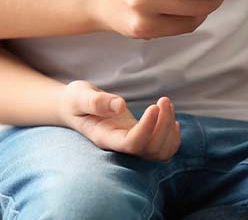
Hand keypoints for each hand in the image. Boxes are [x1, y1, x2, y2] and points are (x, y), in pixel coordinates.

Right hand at [59, 81, 180, 160]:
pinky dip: (173, 137)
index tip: (154, 106)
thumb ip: (96, 102)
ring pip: (160, 152)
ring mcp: (131, 143)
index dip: (148, 128)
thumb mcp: (80, 96)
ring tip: (167, 105)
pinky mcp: (140, 138)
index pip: (132, 143)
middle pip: (150, 149)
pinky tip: (172, 119)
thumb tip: (120, 105)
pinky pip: (163, 149)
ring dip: (170, 130)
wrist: (74, 107)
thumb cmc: (76, 100)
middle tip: (163, 100)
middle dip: (163, 125)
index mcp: (105, 138)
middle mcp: (120, 145)